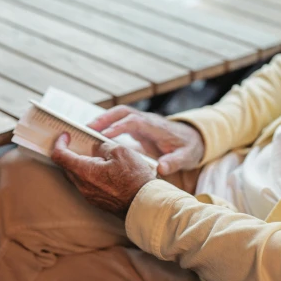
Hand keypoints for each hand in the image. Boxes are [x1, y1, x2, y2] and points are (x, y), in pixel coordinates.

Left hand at [51, 133, 155, 218]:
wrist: (144, 203)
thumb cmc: (134, 178)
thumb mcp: (120, 151)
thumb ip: (103, 147)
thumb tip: (97, 148)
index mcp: (85, 171)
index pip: (60, 156)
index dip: (59, 143)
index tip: (65, 136)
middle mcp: (83, 186)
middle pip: (66, 167)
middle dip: (70, 153)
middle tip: (78, 143)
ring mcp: (90, 196)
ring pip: (77, 176)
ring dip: (81, 164)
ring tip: (96, 156)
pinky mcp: (98, 201)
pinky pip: (87, 185)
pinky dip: (89, 174)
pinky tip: (103, 169)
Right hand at [89, 105, 204, 175]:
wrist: (194, 138)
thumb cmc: (189, 147)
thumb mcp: (186, 157)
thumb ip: (174, 162)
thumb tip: (161, 168)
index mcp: (157, 127)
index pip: (136, 121)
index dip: (120, 126)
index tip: (105, 135)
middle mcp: (148, 120)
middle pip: (124, 112)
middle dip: (106, 118)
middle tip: (88, 128)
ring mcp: (142, 122)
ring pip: (120, 114)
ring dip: (104, 119)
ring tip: (86, 129)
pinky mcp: (138, 126)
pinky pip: (120, 121)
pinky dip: (107, 125)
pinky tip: (95, 134)